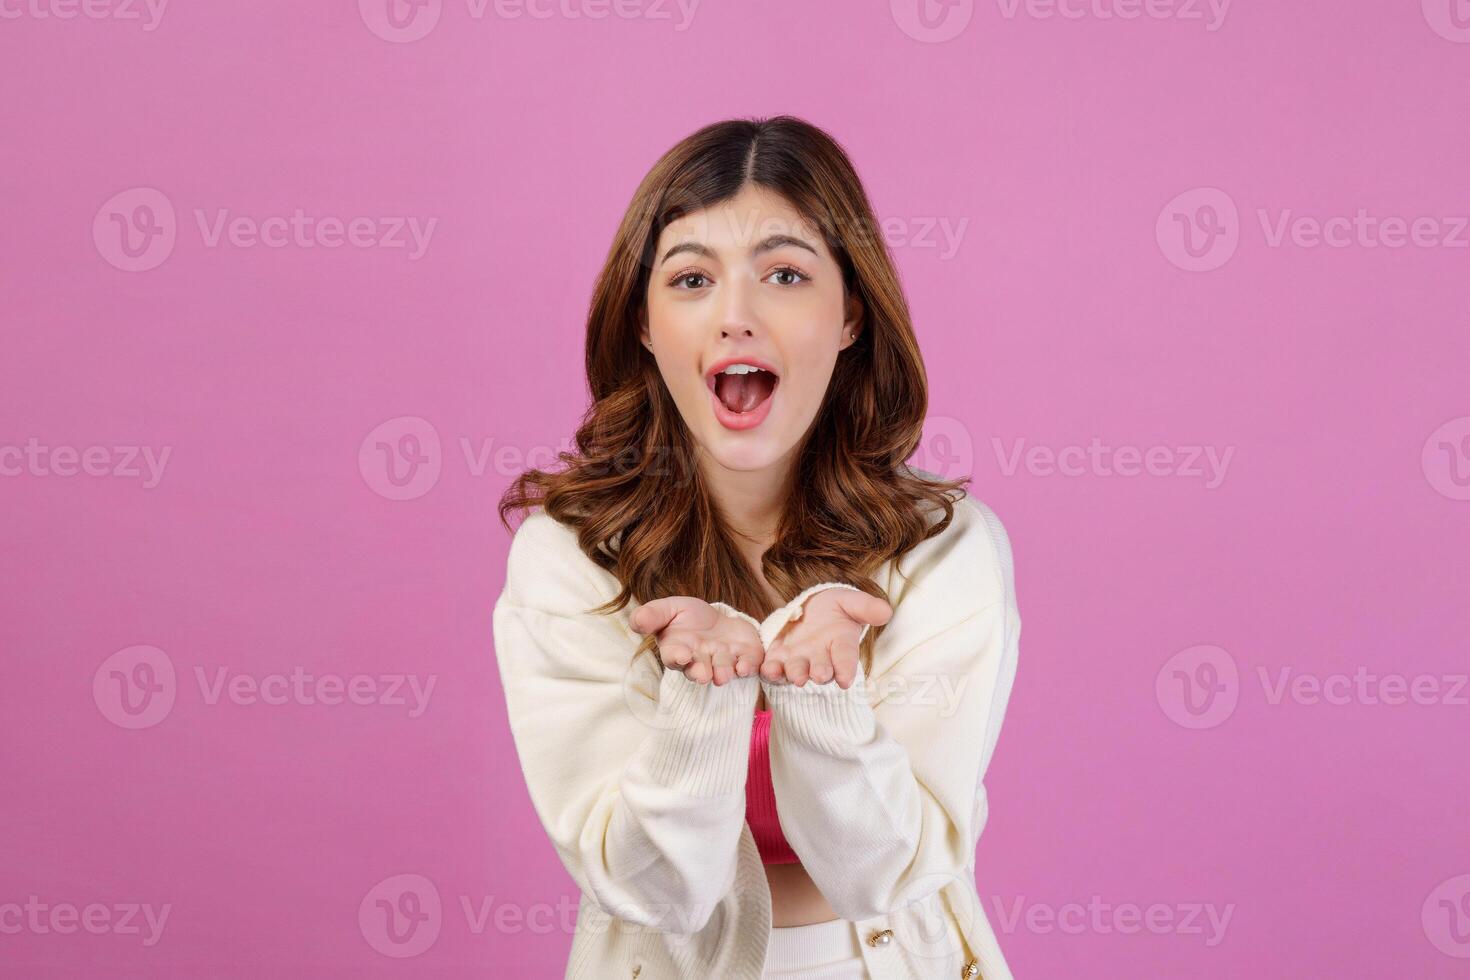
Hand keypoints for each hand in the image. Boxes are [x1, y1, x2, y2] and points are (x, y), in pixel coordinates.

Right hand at [630, 597, 763, 685]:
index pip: (674, 657)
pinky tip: (745, 666)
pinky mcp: (745, 658)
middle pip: (699, 670)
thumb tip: (636, 621)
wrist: (718, 619)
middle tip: (703, 675)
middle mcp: (700, 661)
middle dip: (701, 673)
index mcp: (678, 650)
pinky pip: (747, 666)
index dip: (677, 657)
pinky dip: (748, 667)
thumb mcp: (669, 609)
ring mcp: (723, 662)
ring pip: (723, 671)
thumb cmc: (688, 617)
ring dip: (724, 672)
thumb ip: (652, 615)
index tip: (682, 655)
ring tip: (724, 674)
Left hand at [760, 588, 892, 688]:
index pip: (846, 659)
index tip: (846, 680)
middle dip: (821, 673)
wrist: (810, 609)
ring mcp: (799, 659)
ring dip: (795, 674)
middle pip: (821, 669)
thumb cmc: (835, 608)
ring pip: (797, 671)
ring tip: (796, 676)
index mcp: (841, 646)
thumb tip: (886, 611)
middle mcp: (821, 658)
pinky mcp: (778, 657)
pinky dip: (770, 671)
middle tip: (820, 675)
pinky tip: (767, 669)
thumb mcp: (851, 601)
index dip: (846, 669)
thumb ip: (866, 607)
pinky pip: (774, 667)